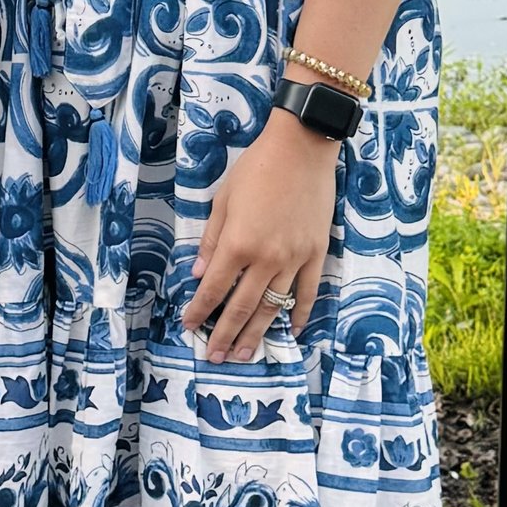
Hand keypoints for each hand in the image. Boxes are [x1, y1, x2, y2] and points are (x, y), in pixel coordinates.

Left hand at [185, 112, 339, 362]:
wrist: (302, 149)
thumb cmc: (256, 169)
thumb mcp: (222, 200)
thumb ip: (211, 240)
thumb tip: (200, 274)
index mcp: (238, 244)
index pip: (214, 288)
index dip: (200, 310)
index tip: (190, 327)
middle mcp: (266, 258)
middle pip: (242, 306)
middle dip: (224, 334)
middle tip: (214, 357)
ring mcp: (294, 259)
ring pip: (273, 307)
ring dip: (257, 334)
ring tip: (244, 355)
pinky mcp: (316, 253)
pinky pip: (307, 292)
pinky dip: (300, 314)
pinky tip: (293, 331)